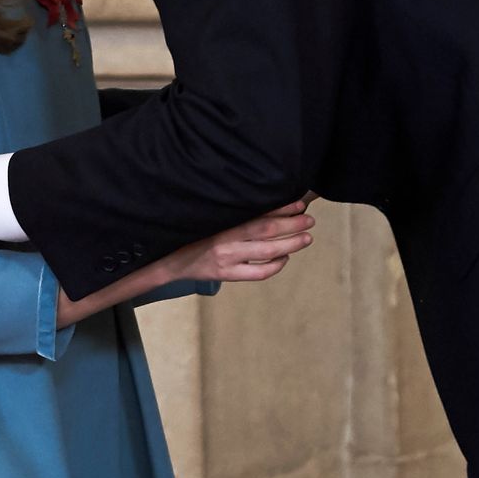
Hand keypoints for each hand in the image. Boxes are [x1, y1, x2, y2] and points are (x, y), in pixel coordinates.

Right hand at [165, 201, 315, 283]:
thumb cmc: (190, 235)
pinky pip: (258, 272)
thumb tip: (265, 205)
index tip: (299, 203)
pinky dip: (276, 265)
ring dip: (291, 244)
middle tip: (309, 220)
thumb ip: (233, 213)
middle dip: (292, 224)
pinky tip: (284, 258)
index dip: (281, 208)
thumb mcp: (209, 219)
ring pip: (267, 251)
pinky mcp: (227, 274)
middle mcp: (225, 239)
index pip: (258, 213)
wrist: (168, 260)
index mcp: (221, 221)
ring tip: (306, 238)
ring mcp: (227, 258)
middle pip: (267, 230)